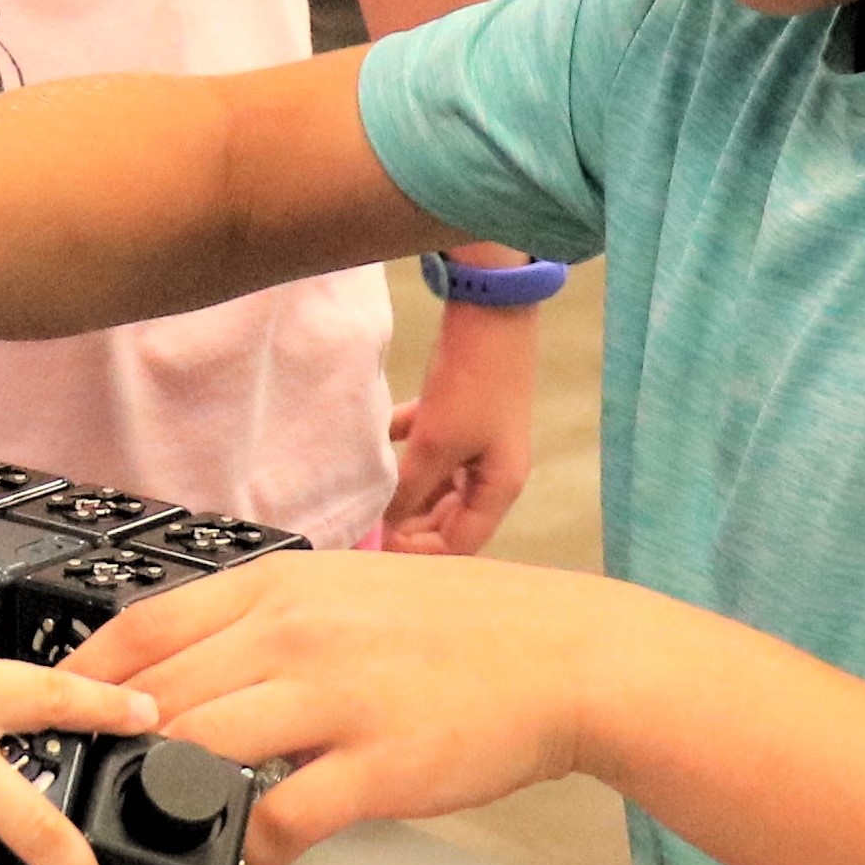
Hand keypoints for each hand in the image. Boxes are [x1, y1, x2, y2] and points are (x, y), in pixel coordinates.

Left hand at [59, 551, 632, 864]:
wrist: (565, 655)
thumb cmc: (458, 630)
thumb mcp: (350, 592)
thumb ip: (268, 625)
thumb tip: (191, 672)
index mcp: (281, 586)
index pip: (146, 627)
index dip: (85, 677)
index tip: (55, 714)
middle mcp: (296, 634)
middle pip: (160, 697)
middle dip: (113, 753)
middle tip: (90, 796)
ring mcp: (335, 700)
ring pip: (203, 754)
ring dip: (167, 802)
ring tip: (154, 833)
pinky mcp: (375, 767)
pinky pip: (278, 822)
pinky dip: (246, 855)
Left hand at [383, 291, 538, 554]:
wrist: (489, 311)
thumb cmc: (472, 383)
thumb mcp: (435, 443)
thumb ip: (408, 490)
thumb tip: (384, 526)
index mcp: (499, 487)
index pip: (460, 544)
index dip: (419, 552)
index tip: (376, 548)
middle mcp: (492, 472)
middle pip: (448, 518)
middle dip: (408, 525)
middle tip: (365, 525)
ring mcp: (476, 443)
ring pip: (436, 485)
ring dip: (404, 491)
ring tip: (367, 496)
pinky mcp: (459, 415)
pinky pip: (428, 447)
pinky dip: (402, 450)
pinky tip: (376, 444)